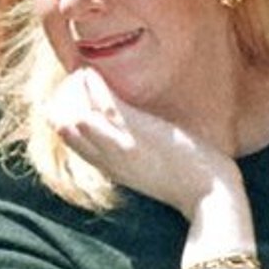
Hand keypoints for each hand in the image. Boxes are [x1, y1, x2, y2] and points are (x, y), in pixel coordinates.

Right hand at [46, 67, 239, 217]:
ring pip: (71, 115)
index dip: (59, 110)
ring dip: (73, 88)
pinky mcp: (134, 134)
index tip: (72, 92)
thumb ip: (131, 151)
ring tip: (85, 73)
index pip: (65, 136)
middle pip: (60, 125)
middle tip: (76, 79)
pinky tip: (94, 72)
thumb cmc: (188, 180)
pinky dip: (92, 84)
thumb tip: (133, 128)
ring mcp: (117, 144)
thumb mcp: (147, 168)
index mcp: (107, 165)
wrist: (209, 196)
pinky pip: (101, 104)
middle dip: (60, 97)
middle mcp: (105, 157)